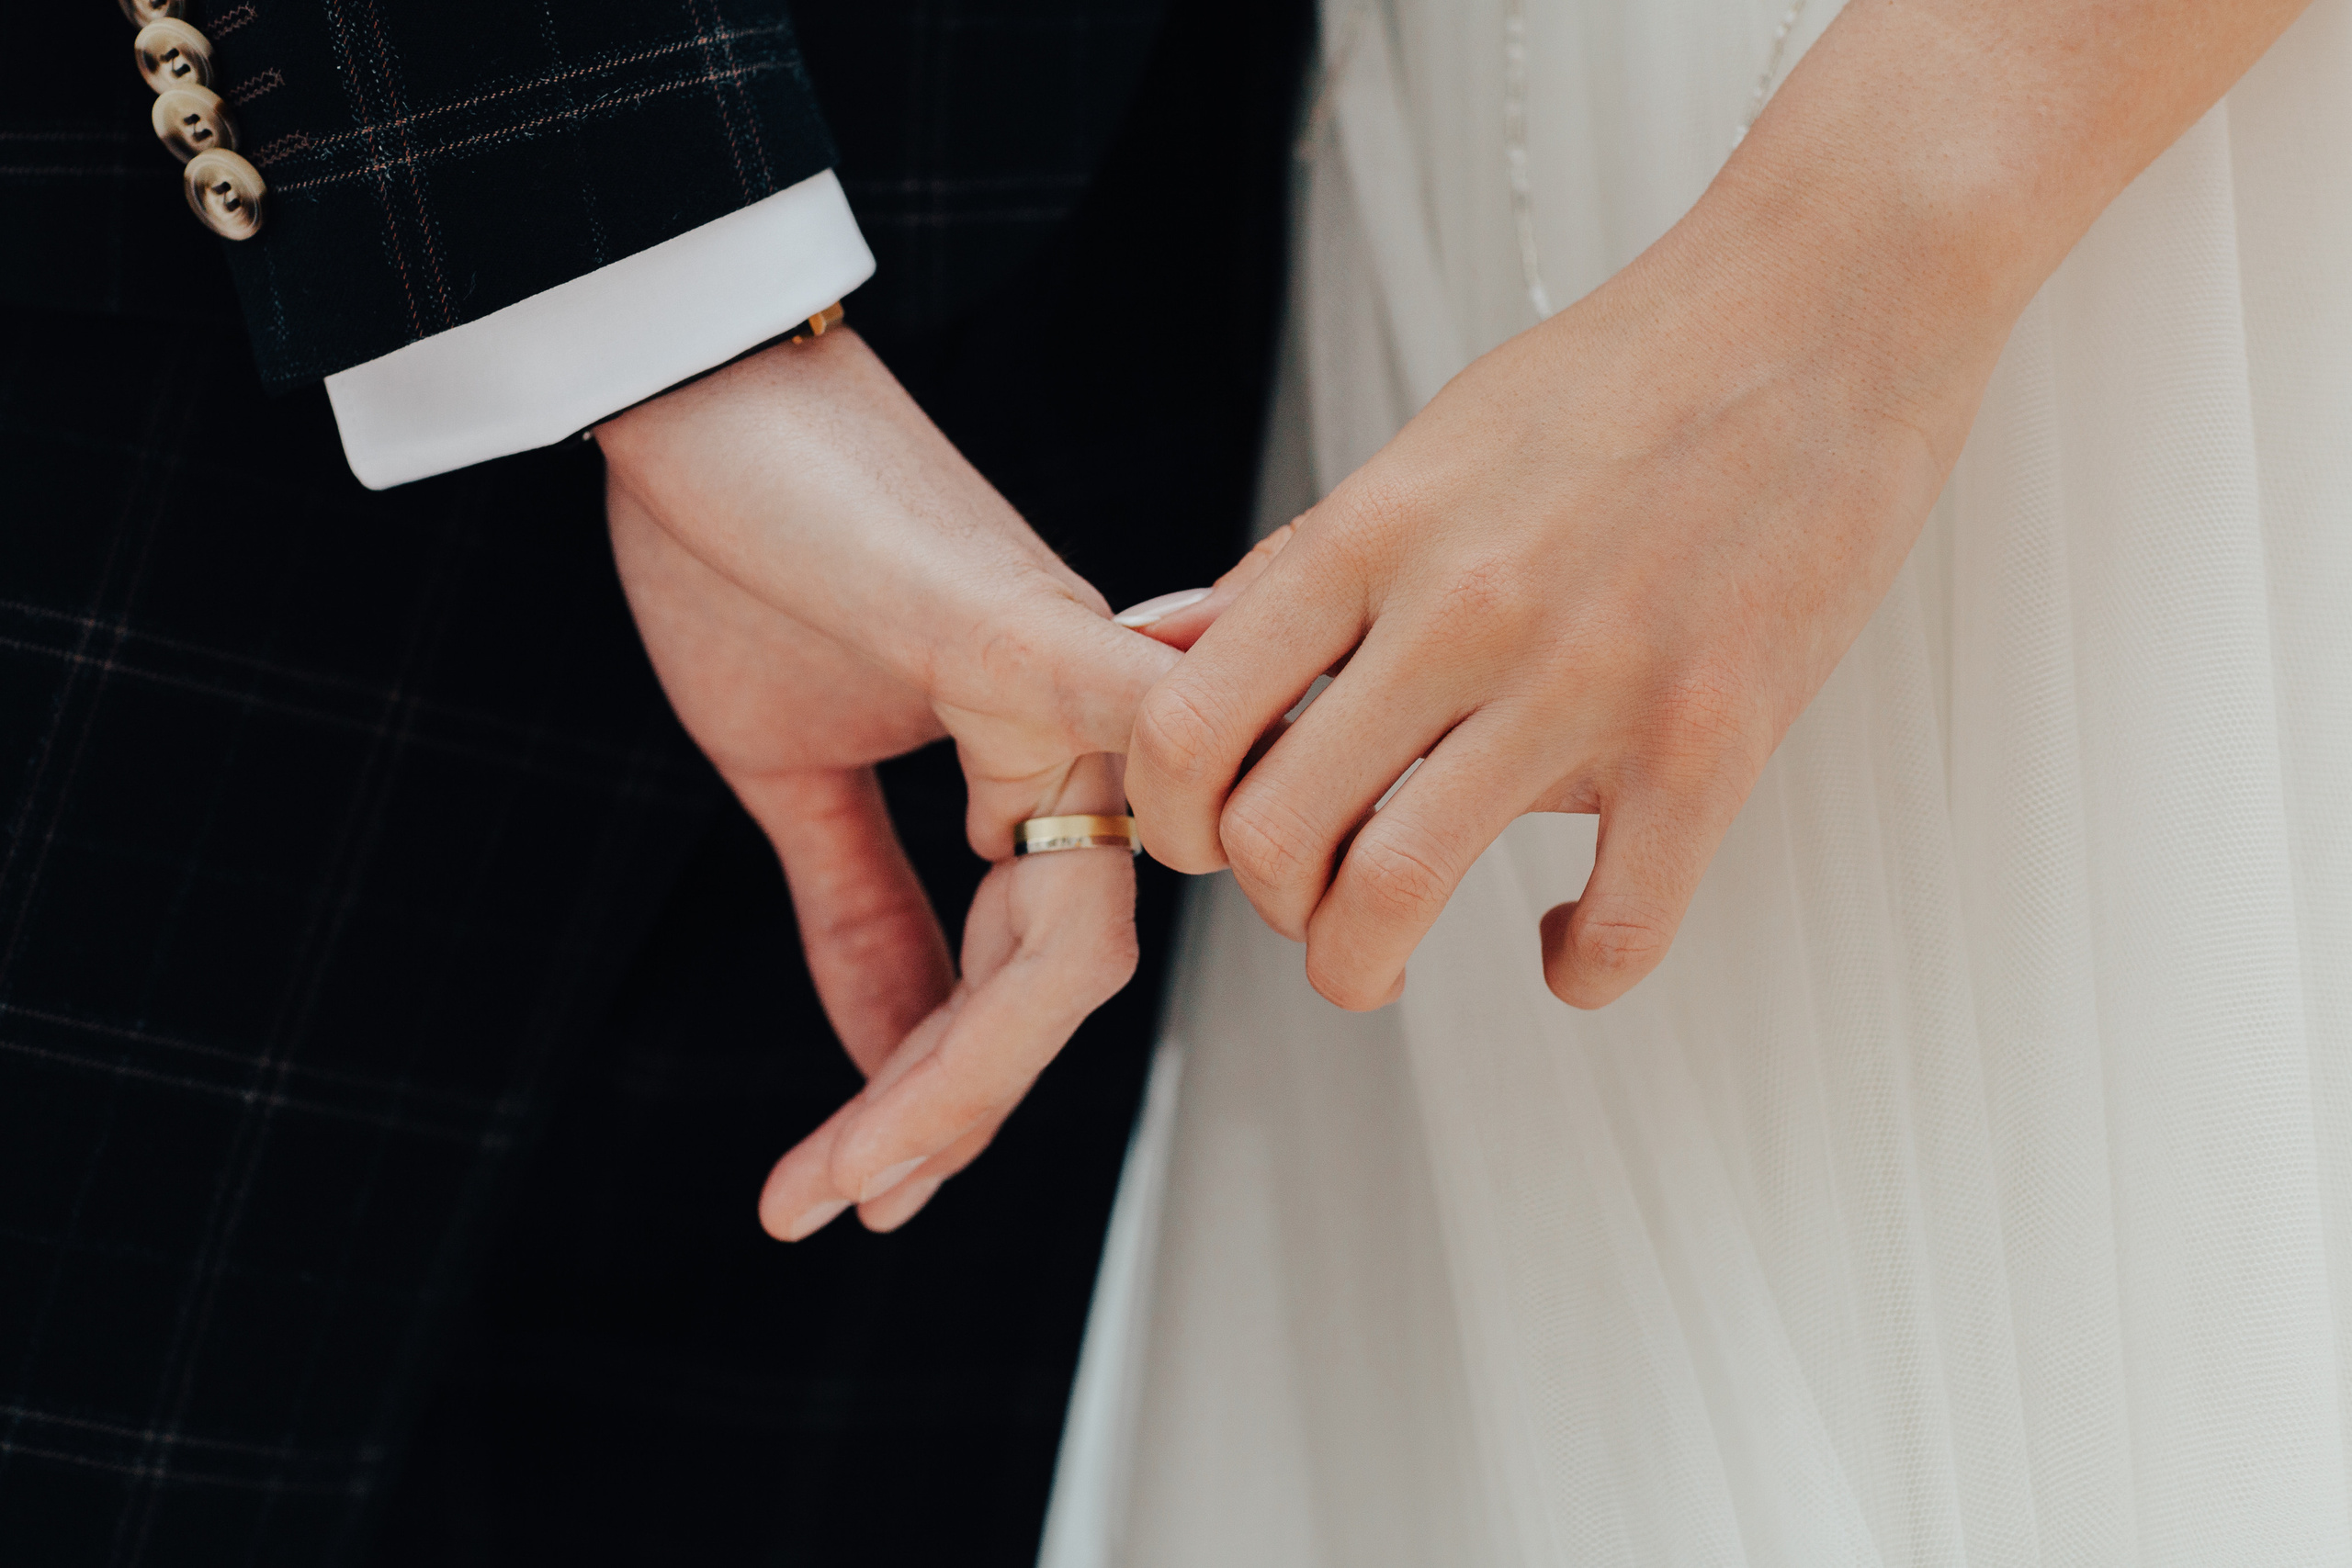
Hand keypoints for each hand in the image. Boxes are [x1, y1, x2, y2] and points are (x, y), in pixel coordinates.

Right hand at [601, 329, 1178, 1235]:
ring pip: (1072, 921)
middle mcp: (1081, 732)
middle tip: (847, 1203)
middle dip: (952, 1107)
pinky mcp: (1017, 623)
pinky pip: (1119, 729)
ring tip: (854, 1171)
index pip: (1027, 969)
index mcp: (1030, 762)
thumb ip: (858, 911)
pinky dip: (1120, 834)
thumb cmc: (744, 548)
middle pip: (1066, 969)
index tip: (857, 1186)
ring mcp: (1063, 680)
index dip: (949, 1090)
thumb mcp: (789, 775)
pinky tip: (1041, 995)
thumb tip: (890, 1051)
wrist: (691, 387)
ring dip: (961, 1066)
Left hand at [1127, 0, 2311, 1010]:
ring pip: (1394, 895)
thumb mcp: (1423, 451)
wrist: (1827, 303)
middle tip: (1308, 898)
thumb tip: (1166, 649)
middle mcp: (1459, 609)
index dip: (1169, 816)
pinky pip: (1619, 928)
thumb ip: (1297, 567)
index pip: (1187, 724)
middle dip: (1268, 903)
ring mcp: (1586, 680)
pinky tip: (1564, 944)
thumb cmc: (1617, 380)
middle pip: (1270, 834)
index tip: (1208, 836)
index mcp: (1371, 534)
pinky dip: (1576, 971)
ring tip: (1383, 956)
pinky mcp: (1714, 737)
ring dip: (1361, 964)